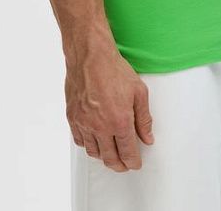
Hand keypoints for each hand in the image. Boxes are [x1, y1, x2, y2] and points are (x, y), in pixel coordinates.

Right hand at [65, 38, 154, 171]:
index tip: (135, 163)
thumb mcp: (139, 91)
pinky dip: (88, 145)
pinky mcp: (72, 117)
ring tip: (111, 153)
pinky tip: (95, 141)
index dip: (133, 162)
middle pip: (110, 158)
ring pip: (94, 152)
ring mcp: (84, 123)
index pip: (128, 153)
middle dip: (119, 165)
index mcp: (120, 121)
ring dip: (104, 156)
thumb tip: (147, 137)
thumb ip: (144, 118)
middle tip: (124, 164)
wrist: (90, 56)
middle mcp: (100, 126)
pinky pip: (80, 140)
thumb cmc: (114, 69)